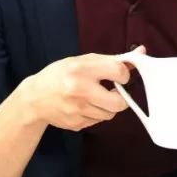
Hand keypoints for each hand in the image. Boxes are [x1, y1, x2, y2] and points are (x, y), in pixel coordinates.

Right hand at [21, 47, 143, 130]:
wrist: (34, 98)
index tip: (119, 76)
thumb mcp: (82, 61)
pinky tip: (85, 106)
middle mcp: (79, 91)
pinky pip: (98, 121)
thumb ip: (111, 59)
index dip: (124, 74)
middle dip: (121, 98)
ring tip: (96, 97)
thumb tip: (141, 52)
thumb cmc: (60, 74)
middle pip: (118, 103)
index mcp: (81, 70)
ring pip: (110, 114)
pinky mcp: (76, 124)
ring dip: (108, 106)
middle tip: (114, 92)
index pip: (118, 71)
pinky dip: (96, 114)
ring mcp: (77, 110)